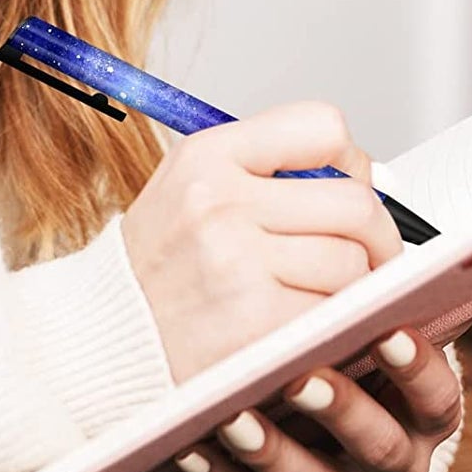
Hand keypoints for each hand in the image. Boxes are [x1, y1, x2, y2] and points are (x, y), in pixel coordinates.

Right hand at [122, 102, 401, 383]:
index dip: (352, 160)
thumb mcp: (191, 190)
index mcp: (208, 157)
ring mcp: (237, 264)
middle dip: (378, 234)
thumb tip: (364, 176)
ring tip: (328, 296)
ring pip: (353, 263)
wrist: (93, 345)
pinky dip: (337, 326)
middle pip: (354, 202)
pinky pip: (335, 315)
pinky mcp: (254, 325)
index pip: (322, 126)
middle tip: (373, 255)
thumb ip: (267, 172)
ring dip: (356, 287)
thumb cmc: (156, 272)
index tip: (351, 187)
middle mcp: (220, 202)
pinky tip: (312, 329)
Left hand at [171, 328, 462, 471]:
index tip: (387, 330)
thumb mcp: (378, 332)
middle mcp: (394, 461)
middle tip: (303, 377)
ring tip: (234, 417)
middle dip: (341, 410)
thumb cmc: (354, 351)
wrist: (328, 413)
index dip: (416, 369)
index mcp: (424, 415)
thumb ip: (379, 312)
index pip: (437, 398)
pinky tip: (191, 446)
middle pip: (378, 445)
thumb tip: (369, 261)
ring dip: (273, 452)